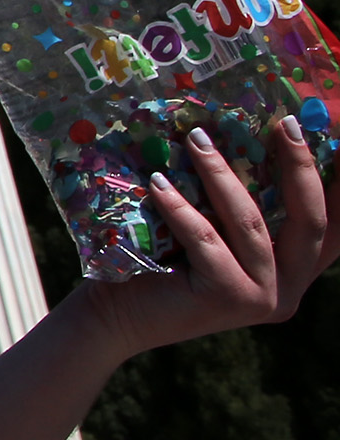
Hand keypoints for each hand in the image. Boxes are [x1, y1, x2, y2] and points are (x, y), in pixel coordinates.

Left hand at [82, 117, 336, 359]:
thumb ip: (246, 208)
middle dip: (301, 166)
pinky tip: (158, 181)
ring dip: (222, 175)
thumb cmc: (166, 265)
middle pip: (310, 220)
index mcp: (295, 272)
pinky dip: (181, 207)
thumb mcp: (217, 234)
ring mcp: (263, 297)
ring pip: (251, 223)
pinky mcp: (229, 297)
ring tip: (197, 139)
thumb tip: (254, 138)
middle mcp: (290, 290)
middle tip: (285, 123)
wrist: (120, 317)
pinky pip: (207, 239)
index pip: (335, 227)